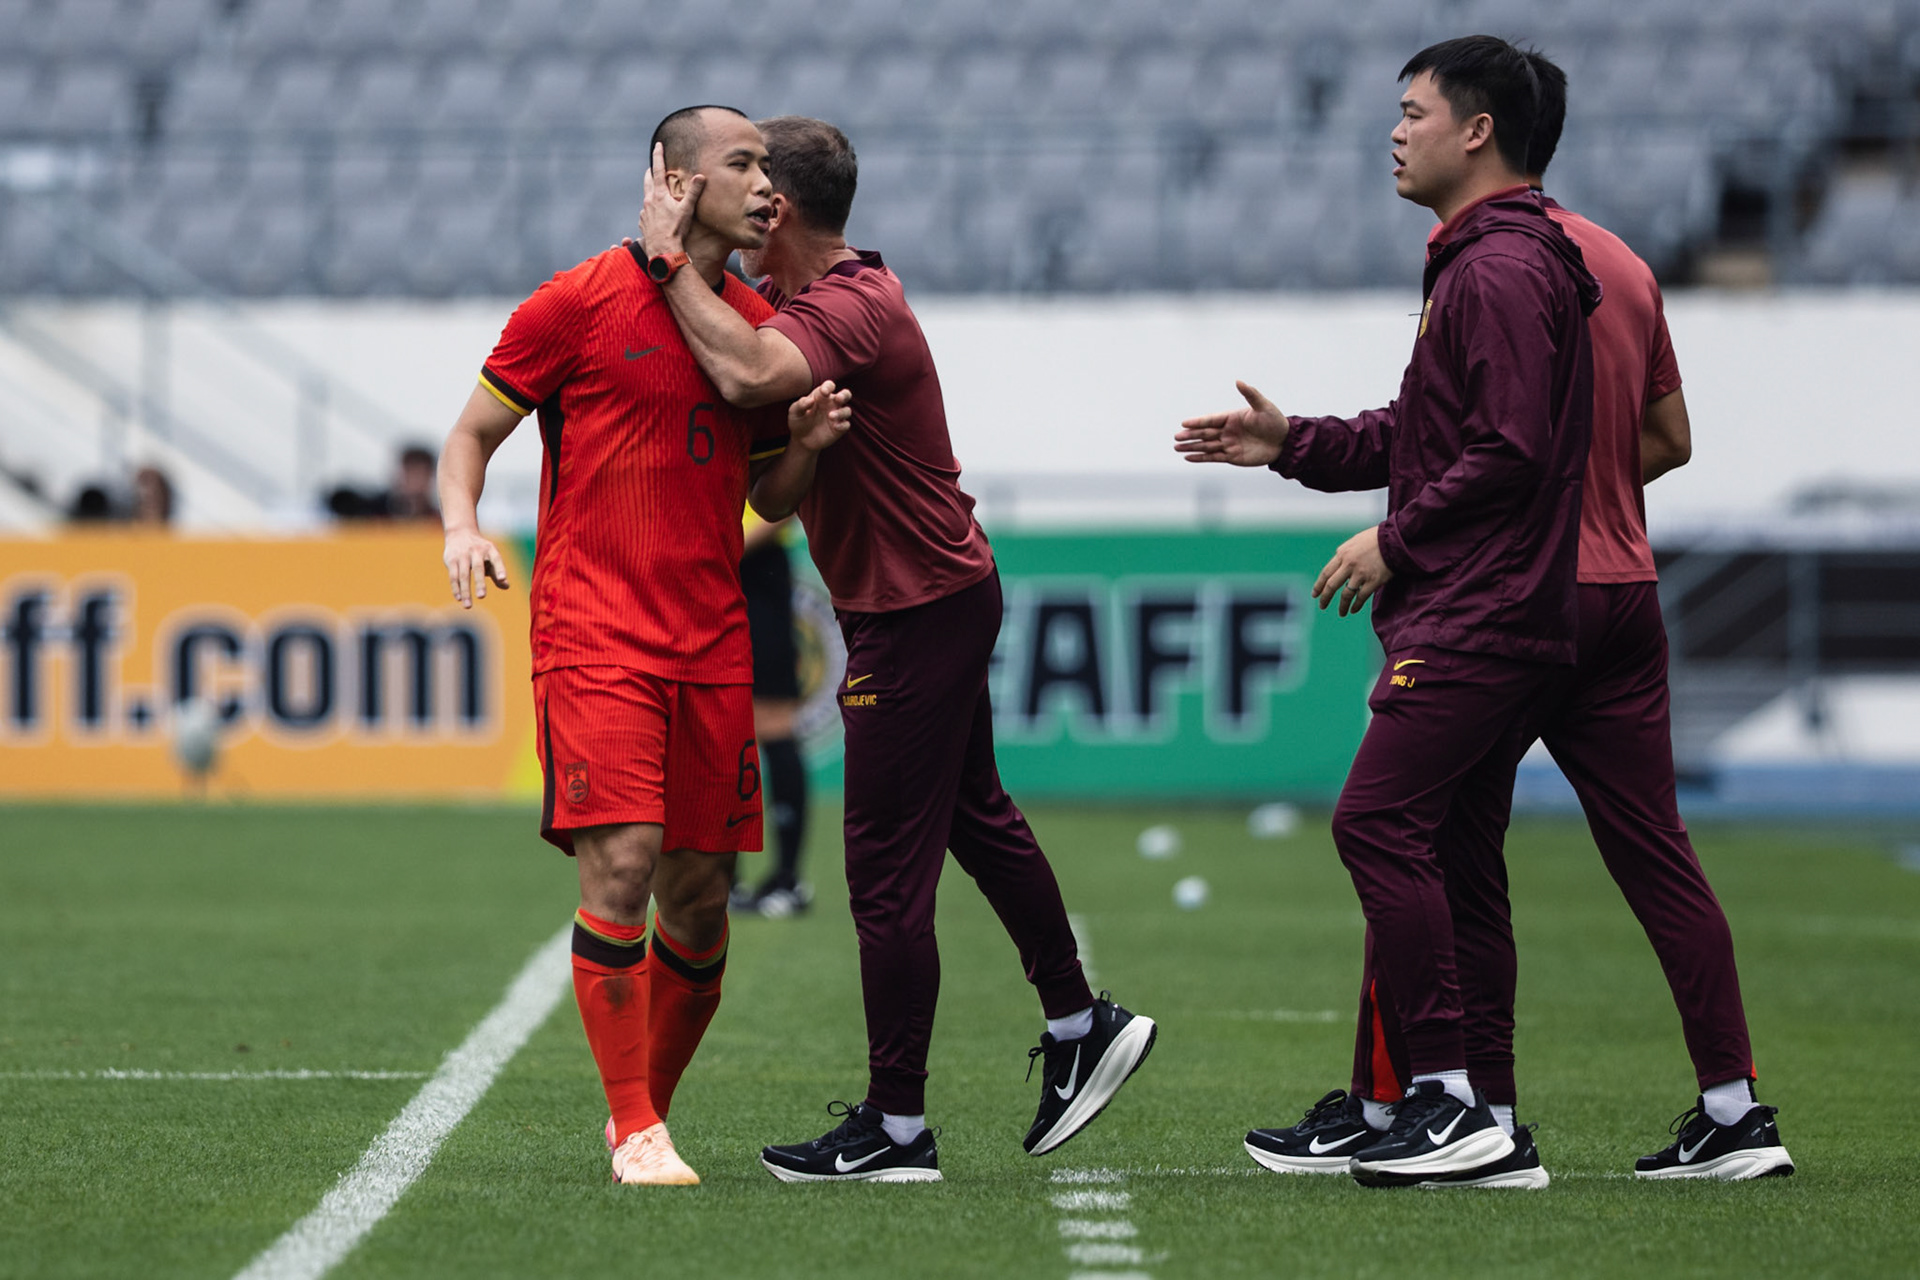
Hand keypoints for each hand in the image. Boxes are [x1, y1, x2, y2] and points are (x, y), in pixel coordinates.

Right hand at [444, 527, 510, 607]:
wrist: (460, 533)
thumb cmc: (480, 552)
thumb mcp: (491, 558)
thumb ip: (498, 572)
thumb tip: (506, 586)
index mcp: (490, 550)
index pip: (496, 559)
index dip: (500, 569)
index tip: (503, 579)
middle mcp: (476, 551)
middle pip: (478, 568)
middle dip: (480, 583)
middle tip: (482, 596)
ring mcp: (463, 555)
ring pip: (463, 575)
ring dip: (466, 591)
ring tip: (468, 606)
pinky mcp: (451, 560)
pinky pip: (453, 576)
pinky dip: (456, 588)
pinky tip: (459, 598)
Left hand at [639, 141, 701, 257]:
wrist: (663, 250)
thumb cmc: (676, 230)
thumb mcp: (687, 210)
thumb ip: (694, 192)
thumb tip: (701, 176)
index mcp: (659, 195)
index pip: (658, 170)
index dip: (658, 156)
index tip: (658, 145)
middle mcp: (649, 201)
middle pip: (647, 181)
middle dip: (651, 172)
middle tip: (653, 167)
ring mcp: (644, 213)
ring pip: (647, 197)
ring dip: (652, 192)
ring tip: (658, 193)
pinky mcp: (643, 223)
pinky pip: (646, 213)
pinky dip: (651, 209)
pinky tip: (657, 215)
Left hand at [788, 380, 852, 452]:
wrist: (800, 440)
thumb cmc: (798, 421)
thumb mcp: (795, 412)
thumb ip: (801, 404)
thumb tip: (811, 400)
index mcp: (821, 396)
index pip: (829, 386)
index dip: (828, 387)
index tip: (824, 392)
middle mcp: (832, 404)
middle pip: (845, 395)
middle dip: (844, 395)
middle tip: (838, 398)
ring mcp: (837, 416)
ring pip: (847, 410)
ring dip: (841, 412)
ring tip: (830, 416)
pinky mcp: (839, 429)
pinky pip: (846, 425)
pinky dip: (842, 425)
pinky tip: (835, 427)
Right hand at [1174, 381, 1290, 466]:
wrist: (1285, 442)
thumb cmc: (1275, 422)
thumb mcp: (1263, 406)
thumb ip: (1250, 394)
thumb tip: (1238, 381)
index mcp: (1232, 418)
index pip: (1210, 420)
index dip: (1197, 422)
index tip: (1184, 423)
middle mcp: (1228, 431)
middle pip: (1204, 434)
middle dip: (1190, 435)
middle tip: (1176, 437)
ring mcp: (1229, 444)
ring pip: (1206, 446)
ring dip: (1191, 447)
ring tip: (1177, 447)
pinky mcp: (1232, 457)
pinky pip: (1213, 457)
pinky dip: (1201, 458)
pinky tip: (1189, 457)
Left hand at [1312, 526, 1391, 616]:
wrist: (1394, 539)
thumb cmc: (1375, 539)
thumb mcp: (1354, 542)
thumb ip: (1344, 554)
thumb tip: (1338, 566)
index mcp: (1342, 554)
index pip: (1326, 573)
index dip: (1319, 585)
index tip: (1315, 594)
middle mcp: (1348, 565)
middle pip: (1332, 585)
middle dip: (1325, 598)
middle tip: (1322, 606)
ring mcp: (1360, 574)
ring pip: (1346, 595)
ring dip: (1342, 606)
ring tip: (1341, 613)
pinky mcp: (1373, 581)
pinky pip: (1361, 597)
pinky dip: (1356, 605)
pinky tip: (1353, 609)